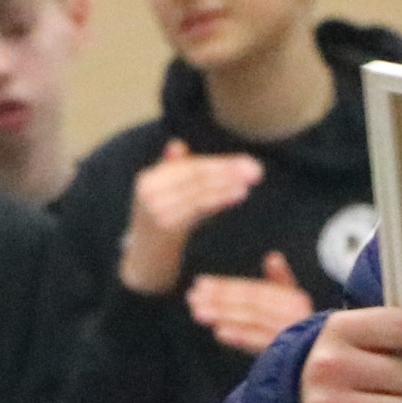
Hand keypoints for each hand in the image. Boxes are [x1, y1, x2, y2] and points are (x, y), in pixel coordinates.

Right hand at [119, 140, 265, 295]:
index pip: (190, 166)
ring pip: (200, 192)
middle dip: (227, 171)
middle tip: (256, 169)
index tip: (244, 161)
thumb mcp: (163, 193)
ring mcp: (156, 210)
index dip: (218, 163)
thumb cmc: (160, 220)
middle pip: (196, 177)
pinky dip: (221, 199)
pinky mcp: (167, 227)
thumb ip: (172, 169)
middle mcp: (149, 192)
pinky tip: (240, 194)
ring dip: (227, 185)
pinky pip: (199, 209)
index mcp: (148, 178)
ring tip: (250, 181)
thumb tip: (176, 144)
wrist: (145, 258)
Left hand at [188, 252, 313, 355]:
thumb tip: (272, 256)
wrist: (326, 363)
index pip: (252, 290)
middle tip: (192, 297)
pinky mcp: (288, 351)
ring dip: (222, 315)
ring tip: (199, 313)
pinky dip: (240, 336)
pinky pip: (260, 342)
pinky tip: (219, 332)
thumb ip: (282, 283)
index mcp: (293, 299)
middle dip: (218, 299)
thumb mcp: (297, 305)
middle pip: (249, 303)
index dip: (225, 286)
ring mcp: (291, 332)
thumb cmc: (308, 333)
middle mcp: (294, 312)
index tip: (200, 283)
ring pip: (250, 320)